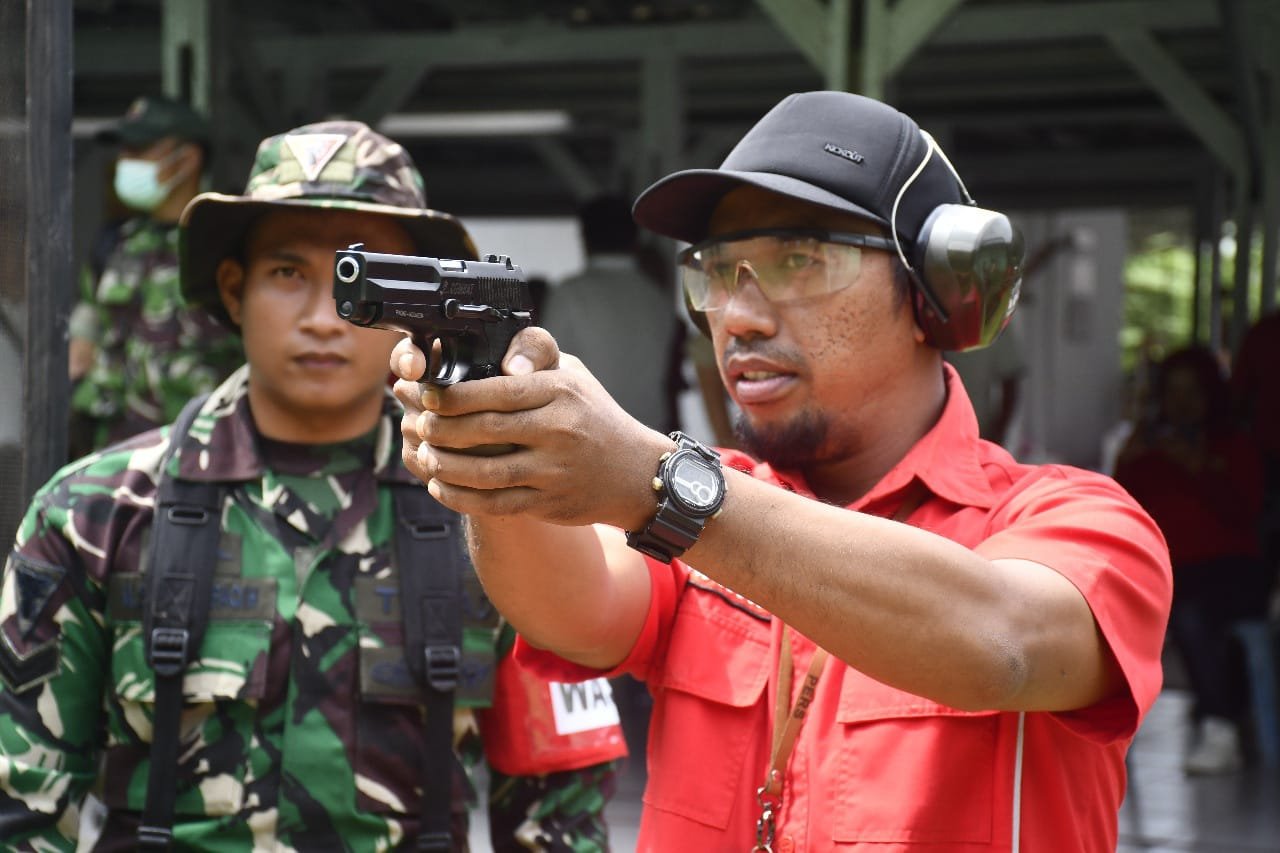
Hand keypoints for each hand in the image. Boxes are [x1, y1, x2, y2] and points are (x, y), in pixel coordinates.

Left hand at [390, 330, 673, 530]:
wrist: (635, 473)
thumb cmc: (594, 416)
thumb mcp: (572, 374)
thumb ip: (534, 357)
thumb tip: (496, 358)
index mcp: (560, 392)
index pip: (496, 391)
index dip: (453, 396)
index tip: (428, 395)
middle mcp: (559, 430)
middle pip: (484, 430)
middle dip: (441, 429)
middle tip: (419, 424)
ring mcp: (554, 471)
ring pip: (485, 472)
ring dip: (445, 466)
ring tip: (426, 455)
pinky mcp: (549, 503)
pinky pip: (495, 504)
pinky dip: (461, 498)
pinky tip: (442, 487)